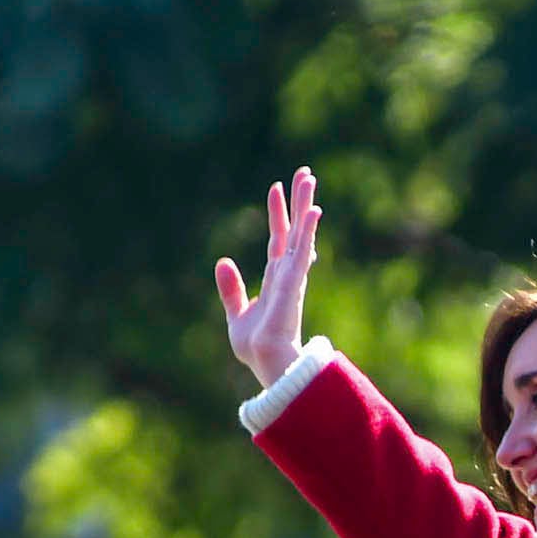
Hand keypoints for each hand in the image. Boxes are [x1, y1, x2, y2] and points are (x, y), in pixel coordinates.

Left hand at [216, 167, 320, 384]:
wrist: (266, 364)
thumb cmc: (256, 347)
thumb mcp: (236, 313)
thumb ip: (231, 289)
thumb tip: (222, 261)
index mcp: (276, 278)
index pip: (279, 238)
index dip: (279, 213)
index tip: (276, 187)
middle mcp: (288, 273)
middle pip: (295, 228)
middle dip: (299, 200)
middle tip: (305, 173)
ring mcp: (293, 276)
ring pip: (301, 232)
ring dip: (305, 205)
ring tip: (309, 178)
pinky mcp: (294, 282)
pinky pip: (302, 250)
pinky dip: (308, 229)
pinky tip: (314, 209)